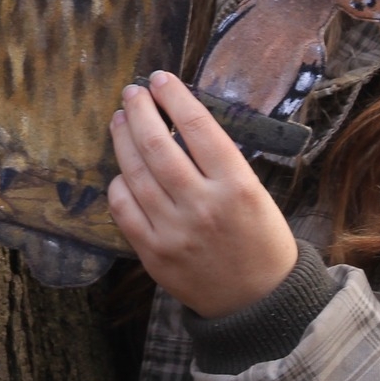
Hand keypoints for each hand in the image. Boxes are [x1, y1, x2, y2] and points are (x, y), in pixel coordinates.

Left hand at [107, 70, 299, 318]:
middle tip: (132, 92)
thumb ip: (219, 162)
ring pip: (136, 173)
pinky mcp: (154, 253)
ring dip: (123, 139)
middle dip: (140, 111)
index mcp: (237, 186)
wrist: (259, 302)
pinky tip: (121, 169)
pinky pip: (124, 208)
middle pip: (159, 145)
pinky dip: (119, 184)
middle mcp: (203, 205)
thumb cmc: (260, 240)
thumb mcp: (255, 193)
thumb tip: (179, 123)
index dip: (174, 97)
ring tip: (120, 119)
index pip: (198, 127)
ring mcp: (175, 231)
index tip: (160, 78)